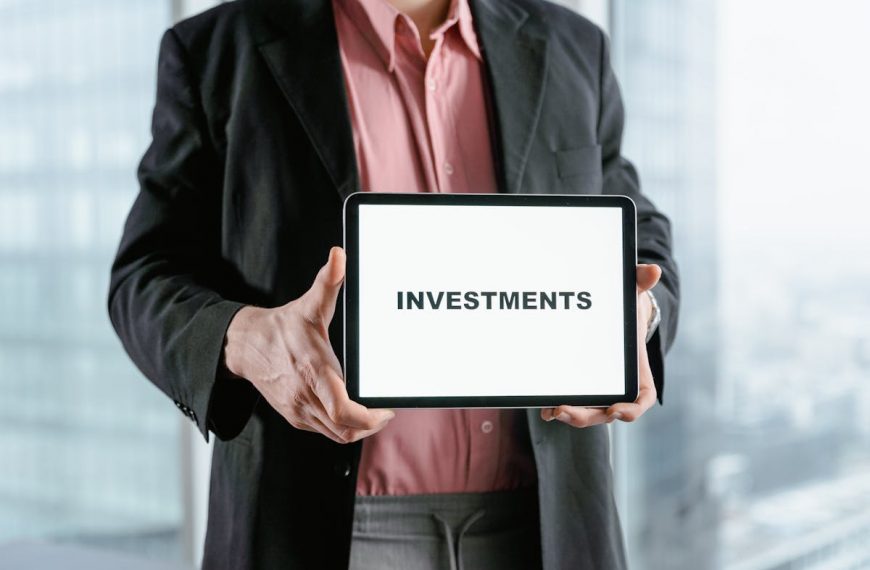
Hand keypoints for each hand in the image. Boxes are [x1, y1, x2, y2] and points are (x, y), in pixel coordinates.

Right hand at [223, 247, 394, 442]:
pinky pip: (324, 432)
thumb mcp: (308, 305)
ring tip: (374, 414)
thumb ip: (328, 283)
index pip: (344, 411)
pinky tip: (353, 412)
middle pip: (345, 430)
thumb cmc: (283, 327)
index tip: (386, 409)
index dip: (370, 418)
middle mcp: (305, 396)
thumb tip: (339, 256)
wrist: (245, 346)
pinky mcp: (294, 416)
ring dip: (358, 429)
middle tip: (385, 413)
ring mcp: (298, 410)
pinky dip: (342, 427)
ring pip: (336, 435)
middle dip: (370, 426)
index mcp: (313, 371)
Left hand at [540, 263, 661, 426]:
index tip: (617, 410)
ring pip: (588, 412)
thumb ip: (641, 283)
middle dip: (587, 416)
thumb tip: (652, 271)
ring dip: (571, 415)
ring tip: (551, 411)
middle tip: (565, 411)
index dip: (632, 409)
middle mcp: (619, 386)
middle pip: (607, 412)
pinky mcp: (581, 387)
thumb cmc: (626, 308)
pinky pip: (573, 402)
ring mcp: (600, 389)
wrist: (611, 314)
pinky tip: (544, 406)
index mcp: (638, 372)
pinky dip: (559, 407)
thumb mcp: (633, 294)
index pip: (642, 399)